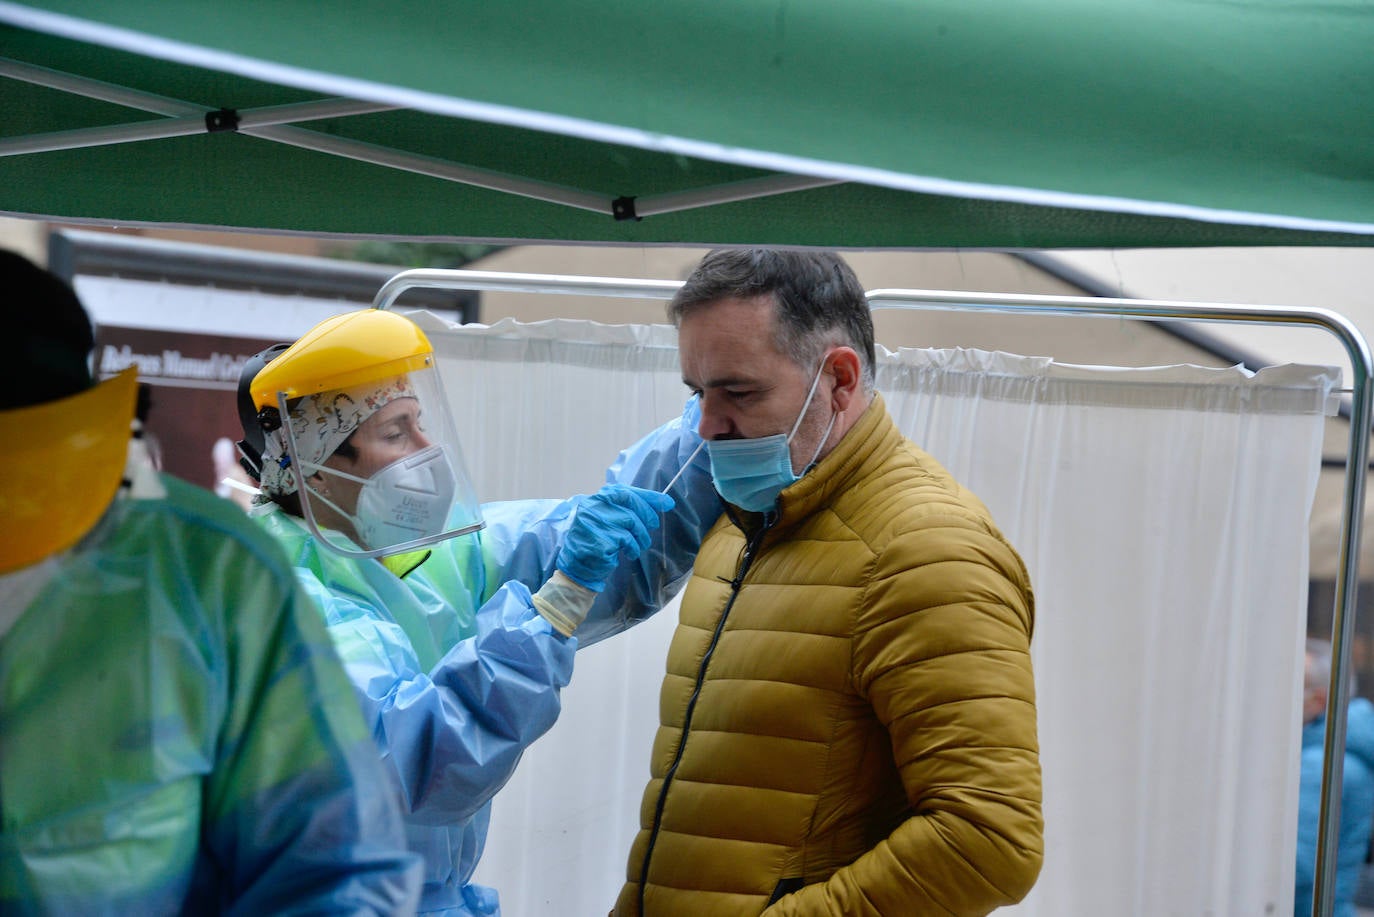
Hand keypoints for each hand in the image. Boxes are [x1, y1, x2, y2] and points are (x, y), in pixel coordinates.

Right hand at [556, 484, 675, 591]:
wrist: (576, 567)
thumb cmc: (596, 542)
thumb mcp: (607, 520)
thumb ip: (626, 509)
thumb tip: (662, 501)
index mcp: (596, 499)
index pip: (625, 491)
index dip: (648, 496)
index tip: (666, 502)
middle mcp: (594, 507)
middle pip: (631, 502)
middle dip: (647, 514)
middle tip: (653, 525)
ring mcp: (596, 523)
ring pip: (632, 521)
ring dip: (641, 535)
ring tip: (639, 545)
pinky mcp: (601, 540)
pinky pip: (627, 540)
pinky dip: (633, 548)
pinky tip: (629, 553)